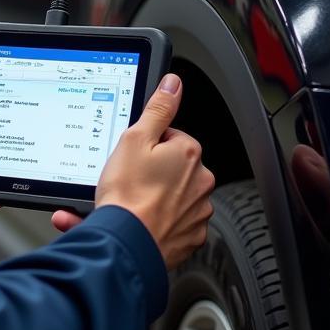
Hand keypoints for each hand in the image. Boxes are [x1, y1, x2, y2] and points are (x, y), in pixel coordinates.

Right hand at [51, 75, 214, 270]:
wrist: (127, 245)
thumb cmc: (128, 194)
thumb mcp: (135, 138)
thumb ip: (158, 109)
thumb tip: (173, 84)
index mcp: (189, 152)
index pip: (169, 137)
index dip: (146, 145)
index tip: (132, 157)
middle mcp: (201, 181)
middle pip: (172, 165)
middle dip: (152, 170)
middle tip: (128, 179)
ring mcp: (198, 210)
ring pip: (173, 194)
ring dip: (154, 196)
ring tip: (129, 202)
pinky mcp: (191, 235)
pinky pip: (174, 221)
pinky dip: (158, 220)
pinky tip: (139, 220)